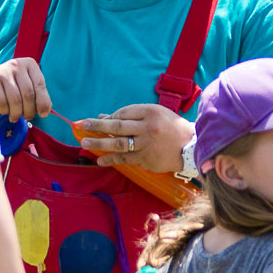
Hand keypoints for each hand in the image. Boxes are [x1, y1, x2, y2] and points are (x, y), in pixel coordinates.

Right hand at [0, 57, 51, 121]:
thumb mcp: (26, 86)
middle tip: (27, 117)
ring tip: (15, 116)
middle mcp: (16, 64)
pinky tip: (5, 110)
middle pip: (28, 94)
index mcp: (29, 64)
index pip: (40, 84)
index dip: (43, 102)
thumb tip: (45, 111)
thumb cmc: (11, 87)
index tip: (43, 114)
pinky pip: (2, 102)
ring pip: (16, 100)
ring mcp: (3, 71)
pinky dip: (5, 111)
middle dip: (29, 110)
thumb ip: (37, 96)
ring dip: (17, 113)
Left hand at [77, 103, 191, 173]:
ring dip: (100, 143)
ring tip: (85, 143)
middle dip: (98, 126)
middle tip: (83, 125)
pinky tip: (100, 160)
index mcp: (150, 112)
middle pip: (118, 125)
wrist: (189, 147)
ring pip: (119, 143)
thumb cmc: (170, 128)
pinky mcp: (146, 159)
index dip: (109, 117)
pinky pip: (125, 159)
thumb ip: (132, 114)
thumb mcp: (155, 114)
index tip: (97, 121)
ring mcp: (146, 145)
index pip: (124, 113)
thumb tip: (104, 116)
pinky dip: (111, 159)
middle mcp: (148, 128)